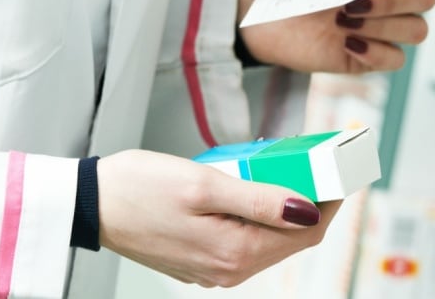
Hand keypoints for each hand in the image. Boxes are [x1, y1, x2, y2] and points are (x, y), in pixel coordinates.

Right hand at [97, 150, 340, 286]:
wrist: (91, 204)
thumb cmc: (139, 188)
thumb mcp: (204, 184)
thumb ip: (259, 199)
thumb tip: (307, 210)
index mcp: (234, 253)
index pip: (306, 231)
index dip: (330, 201)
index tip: (342, 172)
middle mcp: (229, 269)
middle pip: (292, 238)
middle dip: (313, 203)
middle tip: (320, 166)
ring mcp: (215, 268)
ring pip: (271, 240)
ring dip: (286, 208)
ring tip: (290, 172)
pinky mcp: (203, 259)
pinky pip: (248, 240)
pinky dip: (261, 217)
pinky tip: (258, 191)